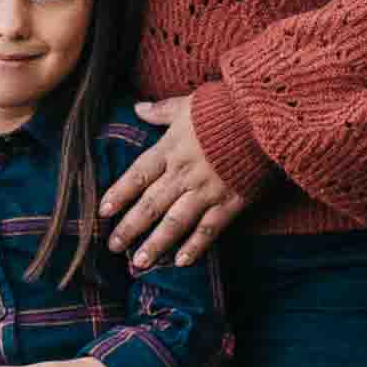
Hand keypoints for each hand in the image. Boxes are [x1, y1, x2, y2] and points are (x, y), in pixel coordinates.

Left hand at [99, 93, 251, 269]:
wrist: (264, 117)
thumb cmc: (226, 106)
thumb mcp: (188, 103)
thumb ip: (162, 111)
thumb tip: (137, 108)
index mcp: (171, 148)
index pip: (138, 174)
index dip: (119, 193)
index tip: (102, 211)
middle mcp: (184, 173)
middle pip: (150, 204)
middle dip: (130, 227)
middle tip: (113, 247)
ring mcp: (206, 190)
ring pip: (174, 222)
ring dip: (155, 243)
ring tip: (139, 262)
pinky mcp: (230, 202)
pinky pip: (208, 229)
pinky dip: (195, 246)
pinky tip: (181, 262)